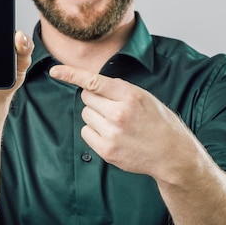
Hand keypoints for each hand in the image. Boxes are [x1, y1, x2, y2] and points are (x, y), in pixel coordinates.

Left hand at [49, 65, 200, 181]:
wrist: (171, 153)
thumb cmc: (158, 121)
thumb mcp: (144, 96)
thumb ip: (119, 88)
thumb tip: (93, 83)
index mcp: (129, 96)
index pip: (94, 81)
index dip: (71, 74)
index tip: (54, 71)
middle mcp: (119, 113)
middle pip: (87, 97)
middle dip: (96, 100)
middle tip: (114, 108)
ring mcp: (112, 133)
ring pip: (86, 115)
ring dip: (95, 116)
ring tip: (116, 124)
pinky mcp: (106, 150)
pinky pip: (86, 133)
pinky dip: (94, 132)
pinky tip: (112, 135)